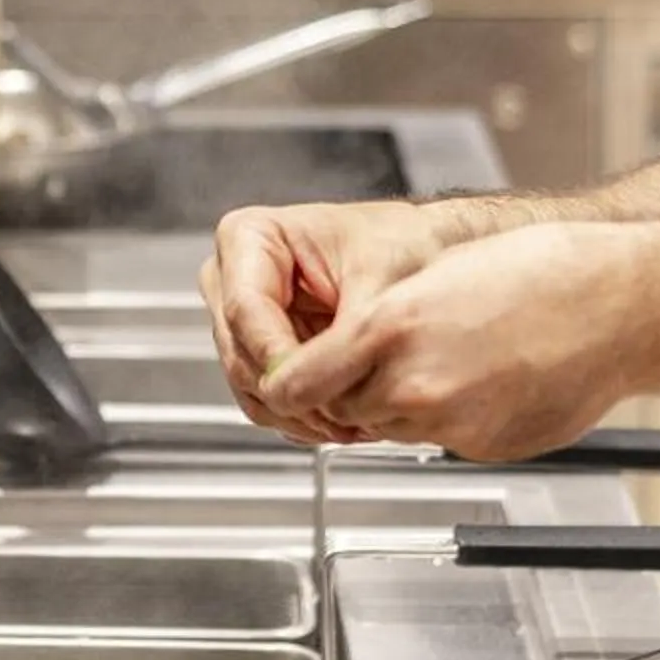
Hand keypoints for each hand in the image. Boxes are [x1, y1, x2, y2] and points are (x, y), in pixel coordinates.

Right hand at [200, 201, 463, 446]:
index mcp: (248, 237)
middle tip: (342, 415)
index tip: (315, 387)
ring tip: (351, 422)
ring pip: (250, 385)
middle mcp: (234, 278)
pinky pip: (266, 399)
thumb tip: (308, 387)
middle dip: (291, 392)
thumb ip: (341, 340)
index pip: (245, 309)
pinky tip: (342, 418)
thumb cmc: (405, 247)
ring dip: (297, 412)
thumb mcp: (380, 289)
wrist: (425, 256)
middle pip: (241, 353)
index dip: (278, 357)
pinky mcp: (261, 354)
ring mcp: (243, 320)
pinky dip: (302, 415)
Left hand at [256, 223, 659, 462]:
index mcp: (388, 328)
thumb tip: (343, 359)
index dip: (283, 384)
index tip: (282, 378)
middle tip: (373, 362)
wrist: (613, 304)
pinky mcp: (482, 447)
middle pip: (339, 410)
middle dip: (346, 392)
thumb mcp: (433, 275)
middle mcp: (412, 382)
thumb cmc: (536, 272)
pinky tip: (477, 380)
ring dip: (394, 405)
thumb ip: (379, 321)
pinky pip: (437, 440)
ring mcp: (449, 422)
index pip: (293, 383)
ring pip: (386, 428)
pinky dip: (442, 419)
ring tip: (438, 361)